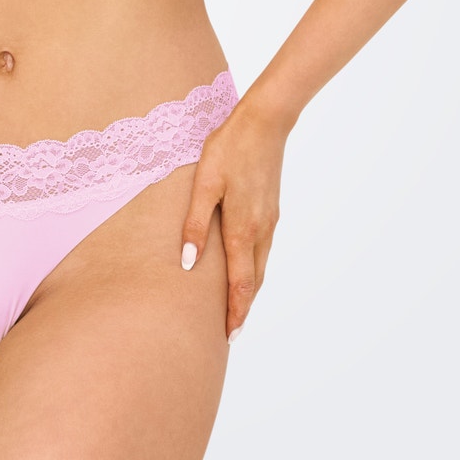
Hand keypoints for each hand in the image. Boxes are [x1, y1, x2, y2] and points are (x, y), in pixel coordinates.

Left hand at [179, 101, 288, 342]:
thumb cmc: (228, 149)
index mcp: (242, 228)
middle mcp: (261, 230)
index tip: (229, 336)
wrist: (265, 123)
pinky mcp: (272, 210)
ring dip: (249, 290)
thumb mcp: (204, 184)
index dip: (235, 312)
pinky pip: (264, 249)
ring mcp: (270, 220)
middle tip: (230, 333)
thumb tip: (187, 263)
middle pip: (253, 281)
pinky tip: (246, 269)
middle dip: (243, 308)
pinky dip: (255, 269)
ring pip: (261, 266)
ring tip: (237, 308)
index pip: (240, 283)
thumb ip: (195, 224)